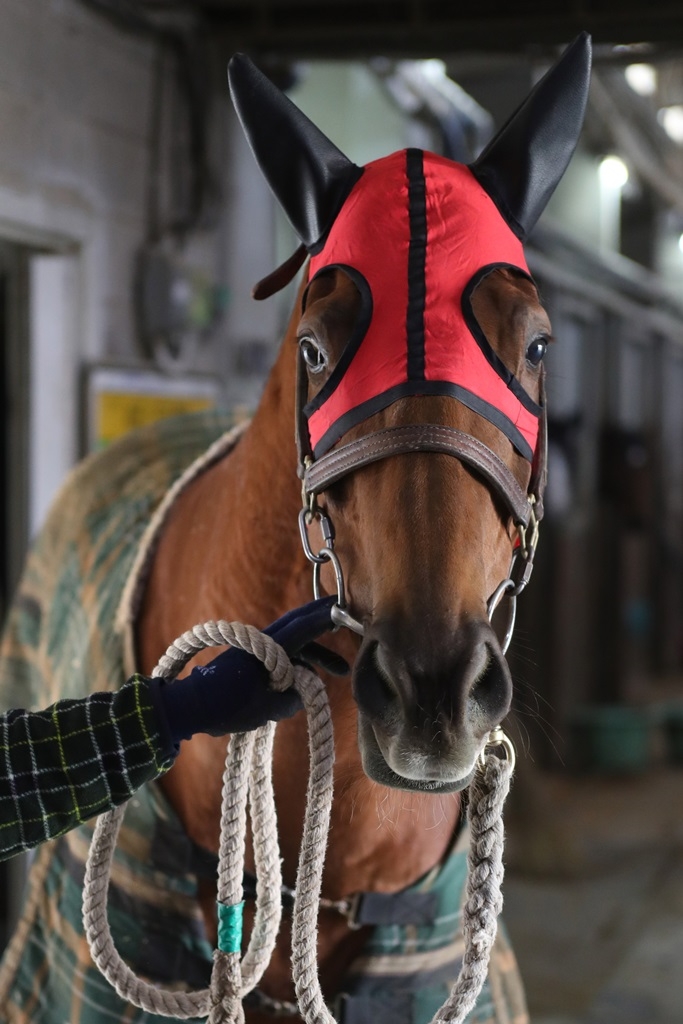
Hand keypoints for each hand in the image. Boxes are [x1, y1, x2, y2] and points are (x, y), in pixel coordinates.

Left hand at [154, 597, 346, 743]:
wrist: (190, 706)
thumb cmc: (228, 706)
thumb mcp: (267, 708)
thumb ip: (291, 698)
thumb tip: (301, 692)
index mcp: (268, 649)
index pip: (302, 627)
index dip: (325, 617)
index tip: (343, 606)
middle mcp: (261, 642)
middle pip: (298, 626)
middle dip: (322, 625)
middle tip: (344, 620)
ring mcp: (253, 650)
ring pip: (291, 643)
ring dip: (313, 652)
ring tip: (338, 671)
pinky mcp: (247, 660)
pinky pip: (279, 655)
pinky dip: (297, 662)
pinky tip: (306, 682)